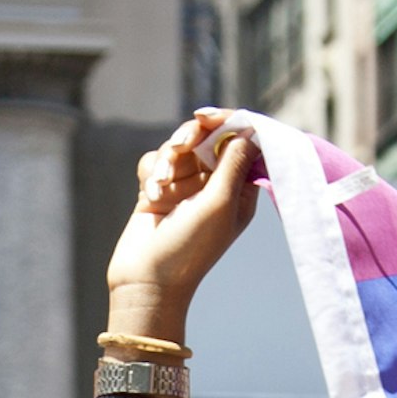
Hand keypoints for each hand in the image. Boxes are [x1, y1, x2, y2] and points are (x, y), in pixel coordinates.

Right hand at [105, 109, 258, 322]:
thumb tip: (250, 130)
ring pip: (177, 147)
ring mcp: (185, 186)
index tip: (209, 119)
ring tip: (160, 186)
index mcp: (239, 190)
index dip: (228, 125)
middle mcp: (214, 185)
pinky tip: (150, 197)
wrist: (146, 278)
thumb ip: (234, 163)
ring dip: (166, 161)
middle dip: (190, 138)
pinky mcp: (158, 188)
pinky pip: (155, 162)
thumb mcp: (221, 202)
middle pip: (207, 138)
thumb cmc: (190, 246)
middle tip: (180, 144)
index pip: (241, 143)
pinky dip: (151, 174)